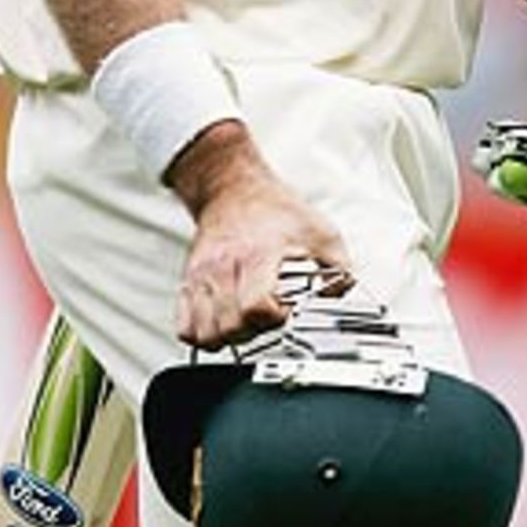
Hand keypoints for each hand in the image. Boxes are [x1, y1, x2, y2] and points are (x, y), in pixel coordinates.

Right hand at [167, 121, 352, 349]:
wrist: (234, 189)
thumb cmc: (276, 211)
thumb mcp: (321, 232)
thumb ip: (339, 268)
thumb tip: (341, 296)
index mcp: (258, 255)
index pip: (256, 307)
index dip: (274, 319)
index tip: (285, 311)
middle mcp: (224, 267)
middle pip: (229, 327)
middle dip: (253, 332)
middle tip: (269, 317)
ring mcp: (202, 276)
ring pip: (204, 333)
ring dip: (228, 337)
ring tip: (247, 321)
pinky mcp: (189, 282)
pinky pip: (185, 328)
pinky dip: (204, 334)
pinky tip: (225, 321)